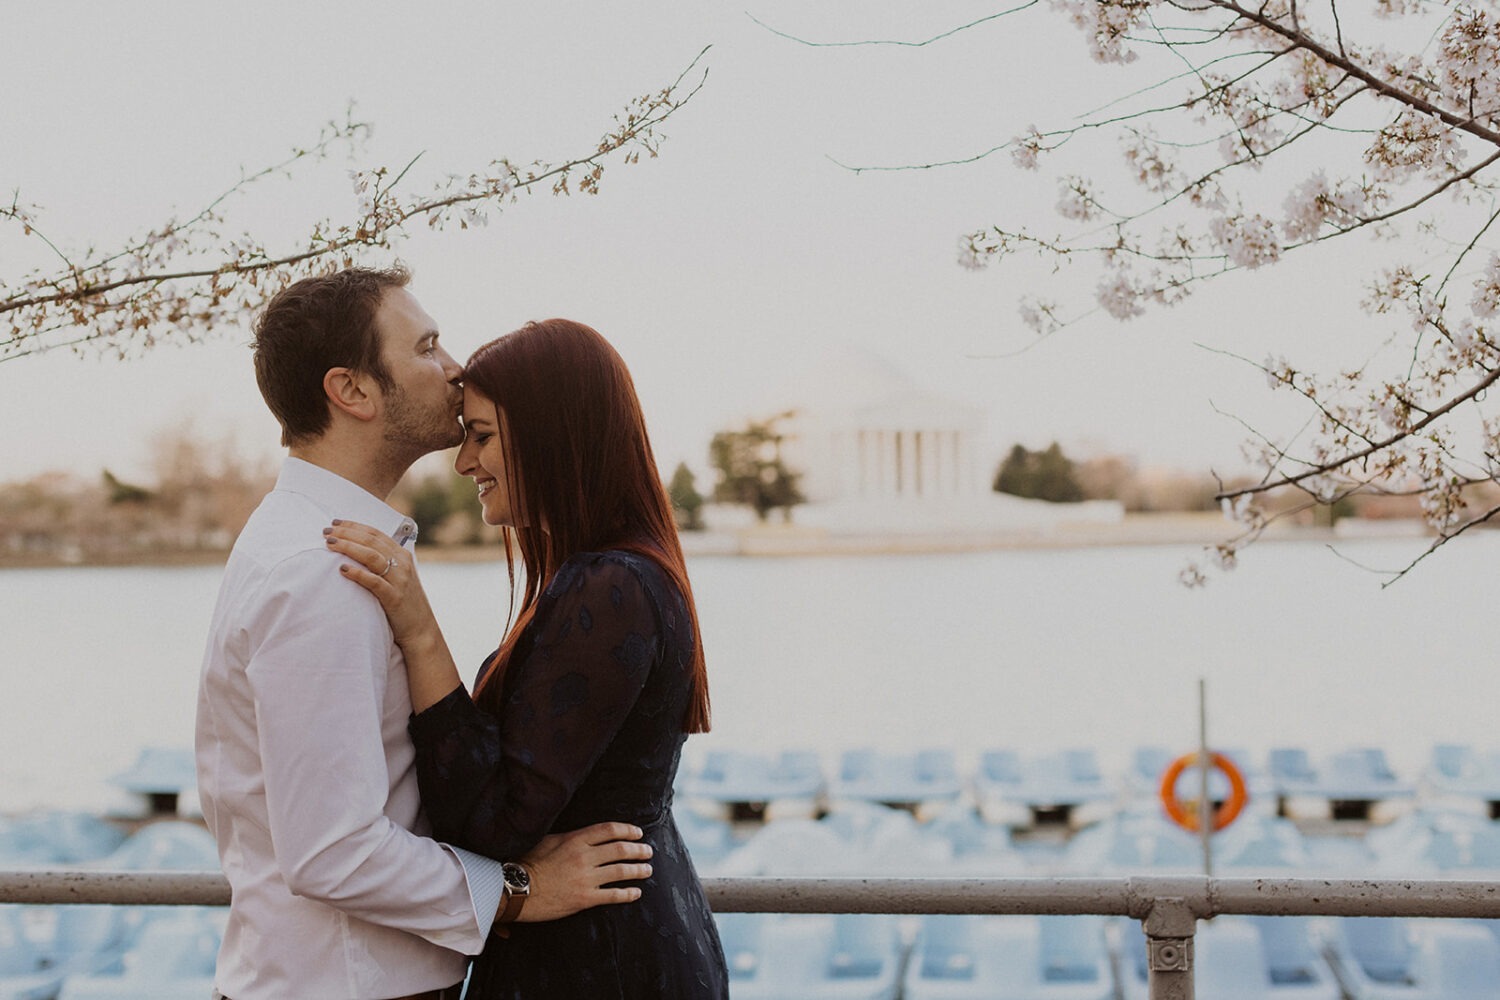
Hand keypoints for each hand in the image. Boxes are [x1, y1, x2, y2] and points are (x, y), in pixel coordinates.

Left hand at [323, 520, 435, 649]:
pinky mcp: (394, 597)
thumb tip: (358, 550)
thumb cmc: (404, 602)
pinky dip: (358, 574)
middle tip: (326, 532)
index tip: (335, 523)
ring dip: (349, 548)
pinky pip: (374, 581)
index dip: (354, 526)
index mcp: (402, 555)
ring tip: (330, 545)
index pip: (375, 533)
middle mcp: (402, 563)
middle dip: (347, 534)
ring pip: (372, 556)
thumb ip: (384, 562)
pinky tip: (342, 570)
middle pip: (371, 541)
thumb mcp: (399, 576)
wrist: (420, 628)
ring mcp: (399, 580)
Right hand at [513, 822, 652, 921]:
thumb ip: (568, 837)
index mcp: (575, 839)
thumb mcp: (547, 840)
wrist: (515, 890)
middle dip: (638, 850)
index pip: (609, 830)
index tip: (638, 833)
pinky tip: (636, 892)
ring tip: (647, 869)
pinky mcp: (584, 899)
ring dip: (638, 870)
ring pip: (621, 871)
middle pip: (620, 849)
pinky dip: (628, 893)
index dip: (627, 830)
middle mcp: (584, 856)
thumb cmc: (527, 863)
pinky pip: (613, 895)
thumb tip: (583, 835)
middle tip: (648, 851)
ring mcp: (585, 878)